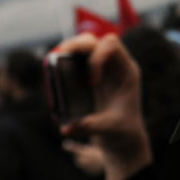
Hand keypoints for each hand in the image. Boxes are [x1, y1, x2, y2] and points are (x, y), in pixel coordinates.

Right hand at [58, 33, 152, 179]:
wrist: (124, 138)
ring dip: (68, 49)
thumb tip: (65, 128)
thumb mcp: (110, 129)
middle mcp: (114, 65)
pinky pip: (76, 60)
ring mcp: (102, 69)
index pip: (112, 45)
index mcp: (126, 70)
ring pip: (85, 46)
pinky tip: (54, 71)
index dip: (97, 58)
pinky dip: (64, 61)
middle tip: (58, 55)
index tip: (91, 82)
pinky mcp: (90, 76)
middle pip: (96, 41)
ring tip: (52, 59)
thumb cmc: (123, 131)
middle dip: (76, 44)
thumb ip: (90, 126)